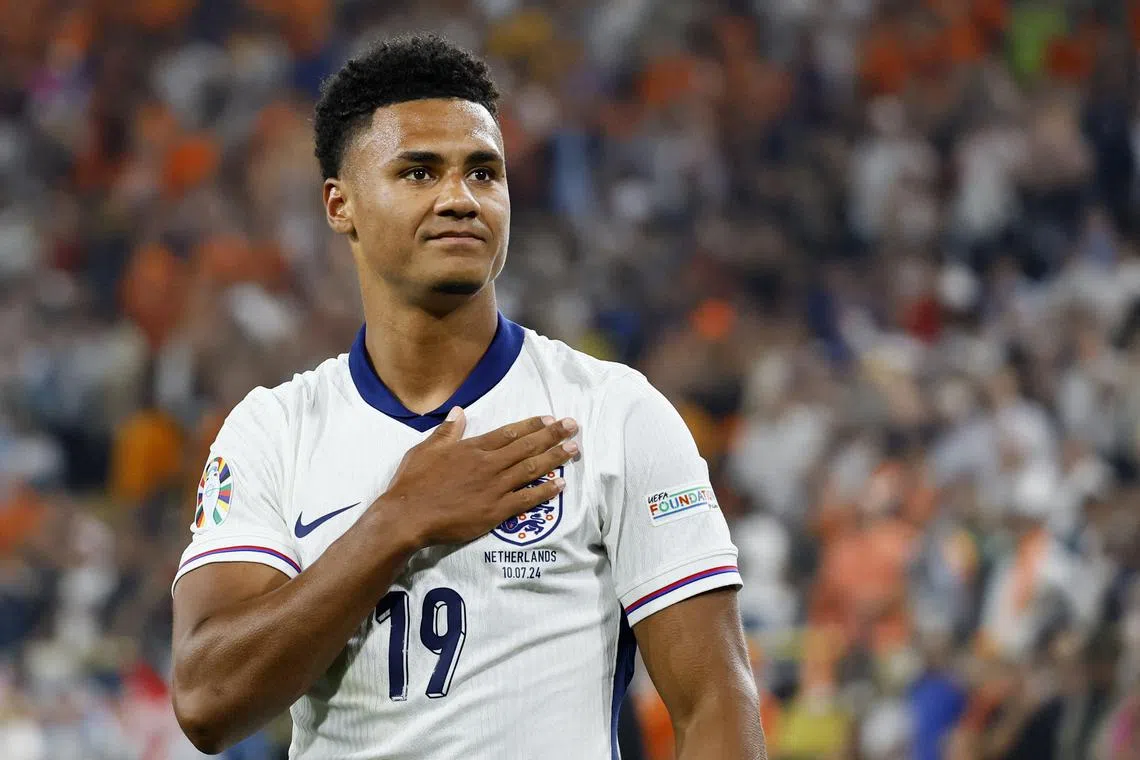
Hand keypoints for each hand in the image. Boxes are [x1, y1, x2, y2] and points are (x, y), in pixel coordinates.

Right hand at [380, 407, 576, 548]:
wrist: (408, 516)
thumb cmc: (413, 483)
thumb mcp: (425, 450)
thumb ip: (446, 431)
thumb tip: (459, 411)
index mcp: (473, 448)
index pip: (509, 432)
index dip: (531, 425)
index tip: (549, 418)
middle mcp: (489, 464)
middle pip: (527, 446)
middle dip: (552, 435)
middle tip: (573, 425)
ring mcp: (494, 488)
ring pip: (531, 469)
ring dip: (555, 458)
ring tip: (574, 449)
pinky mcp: (496, 511)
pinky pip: (527, 499)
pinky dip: (545, 491)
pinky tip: (561, 484)